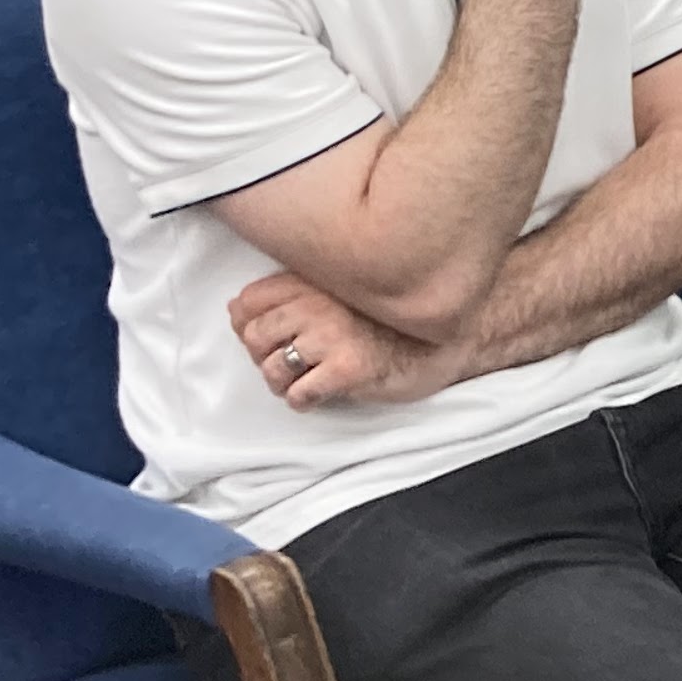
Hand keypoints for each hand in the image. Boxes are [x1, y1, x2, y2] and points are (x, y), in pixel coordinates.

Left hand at [229, 270, 451, 408]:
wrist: (447, 342)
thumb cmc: (391, 321)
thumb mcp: (339, 294)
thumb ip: (290, 294)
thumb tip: (234, 309)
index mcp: (315, 280)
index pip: (249, 301)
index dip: (252, 325)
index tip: (275, 337)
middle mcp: (318, 302)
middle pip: (254, 337)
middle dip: (268, 357)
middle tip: (296, 362)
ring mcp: (332, 335)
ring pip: (272, 369)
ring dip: (285, 383)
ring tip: (309, 379)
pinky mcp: (347, 368)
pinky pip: (299, 395)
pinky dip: (305, 400)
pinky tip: (324, 391)